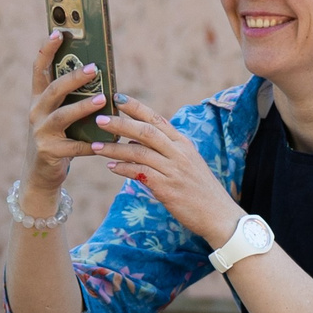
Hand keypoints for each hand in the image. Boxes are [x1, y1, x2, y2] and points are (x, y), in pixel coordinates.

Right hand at [23, 30, 104, 198]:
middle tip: (94, 68)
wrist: (40, 174)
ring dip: (82, 108)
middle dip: (73, 78)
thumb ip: (71, 98)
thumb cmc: (58, 138)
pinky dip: (90, 145)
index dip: (47, 50)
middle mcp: (36, 113)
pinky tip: (106, 142)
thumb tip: (99, 74)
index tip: (58, 32)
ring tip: (101, 100)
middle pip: (53, 90)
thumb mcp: (59, 115)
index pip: (39, 69)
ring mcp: (41, 133)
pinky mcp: (50, 152)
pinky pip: (74, 147)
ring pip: (61, 116)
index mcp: (38, 99)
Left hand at [90, 96, 241, 247]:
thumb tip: (133, 141)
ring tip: (94, 146)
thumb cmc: (199, 190)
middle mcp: (179, 153)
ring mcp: (174, 170)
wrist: (218, 215)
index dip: (136, 107)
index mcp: (183, 143)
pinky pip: (140, 174)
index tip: (117, 97)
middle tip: (99, 118)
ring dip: (115, 148)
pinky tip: (111, 167)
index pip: (157, 119)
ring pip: (139, 152)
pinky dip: (123, 169)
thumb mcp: (186, 163)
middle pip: (146, 131)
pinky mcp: (167, 188)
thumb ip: (163, 150)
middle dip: (120, 123)